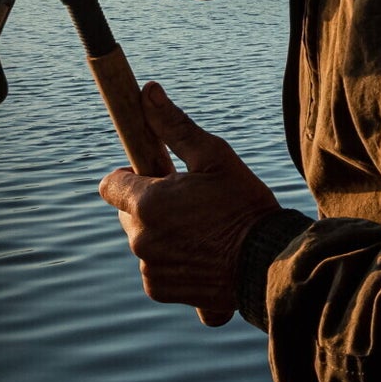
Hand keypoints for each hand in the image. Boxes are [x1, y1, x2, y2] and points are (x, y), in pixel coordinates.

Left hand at [99, 82, 279, 321]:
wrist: (271, 264)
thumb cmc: (244, 205)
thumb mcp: (214, 156)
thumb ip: (174, 126)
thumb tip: (147, 91)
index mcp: (147, 203)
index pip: (110, 184)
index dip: (130, 176)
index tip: (156, 175)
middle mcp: (140, 239)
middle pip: (127, 213)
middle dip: (150, 204)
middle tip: (188, 202)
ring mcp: (150, 268)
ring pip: (143, 240)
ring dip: (161, 233)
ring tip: (200, 229)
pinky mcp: (161, 290)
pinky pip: (155, 267)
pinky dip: (171, 260)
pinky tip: (202, 253)